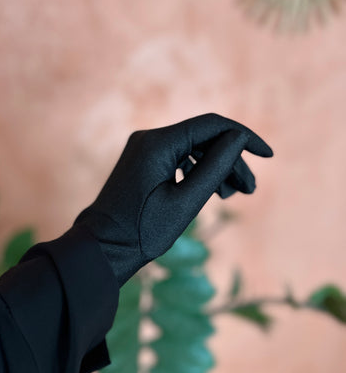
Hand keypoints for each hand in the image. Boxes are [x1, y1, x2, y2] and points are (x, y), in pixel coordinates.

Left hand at [73, 113, 272, 286]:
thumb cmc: (143, 231)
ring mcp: (144, 148)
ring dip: (217, 167)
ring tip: (233, 195)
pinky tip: (212, 192)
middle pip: (204, 138)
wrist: (103, 248)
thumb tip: (238, 138)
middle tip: (250, 190)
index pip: (212, 125)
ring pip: (193, 148)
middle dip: (231, 160)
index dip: (243, 137)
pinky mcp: (143, 160)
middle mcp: (149, 138)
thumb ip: (215, 167)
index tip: (268, 155)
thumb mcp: (187, 202)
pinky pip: (179, 157)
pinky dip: (198, 171)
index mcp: (158, 143)